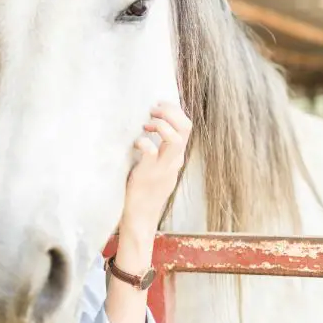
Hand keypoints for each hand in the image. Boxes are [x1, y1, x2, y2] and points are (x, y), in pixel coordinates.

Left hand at [122, 101, 191, 241]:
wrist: (140, 217)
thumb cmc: (144, 190)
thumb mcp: (159, 167)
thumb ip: (160, 151)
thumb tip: (150, 128)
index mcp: (177, 157)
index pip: (187, 127)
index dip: (175, 110)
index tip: (158, 105)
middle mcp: (174, 161)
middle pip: (186, 127)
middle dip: (170, 111)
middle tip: (153, 109)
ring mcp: (163, 168)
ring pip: (175, 139)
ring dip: (161, 125)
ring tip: (146, 123)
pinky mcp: (148, 175)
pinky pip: (151, 152)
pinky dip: (144, 142)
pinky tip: (135, 144)